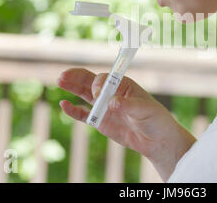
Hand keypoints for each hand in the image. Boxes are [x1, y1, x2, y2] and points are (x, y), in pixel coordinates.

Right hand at [57, 68, 195, 180]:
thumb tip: (112, 103)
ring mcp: (104, 106)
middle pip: (90, 82)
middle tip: (63, 76)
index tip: (98, 94)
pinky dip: (73, 110)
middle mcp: (111, 93)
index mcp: (123, 84)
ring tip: (60, 81)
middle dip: (77, 77)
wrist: (156, 139)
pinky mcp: (101, 121)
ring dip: (72, 88)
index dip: (98, 84)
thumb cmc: (155, 118)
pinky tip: (64, 105)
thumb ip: (127, 105)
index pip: (104, 78)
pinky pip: (84, 114)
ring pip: (84, 94)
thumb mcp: (144, 109)